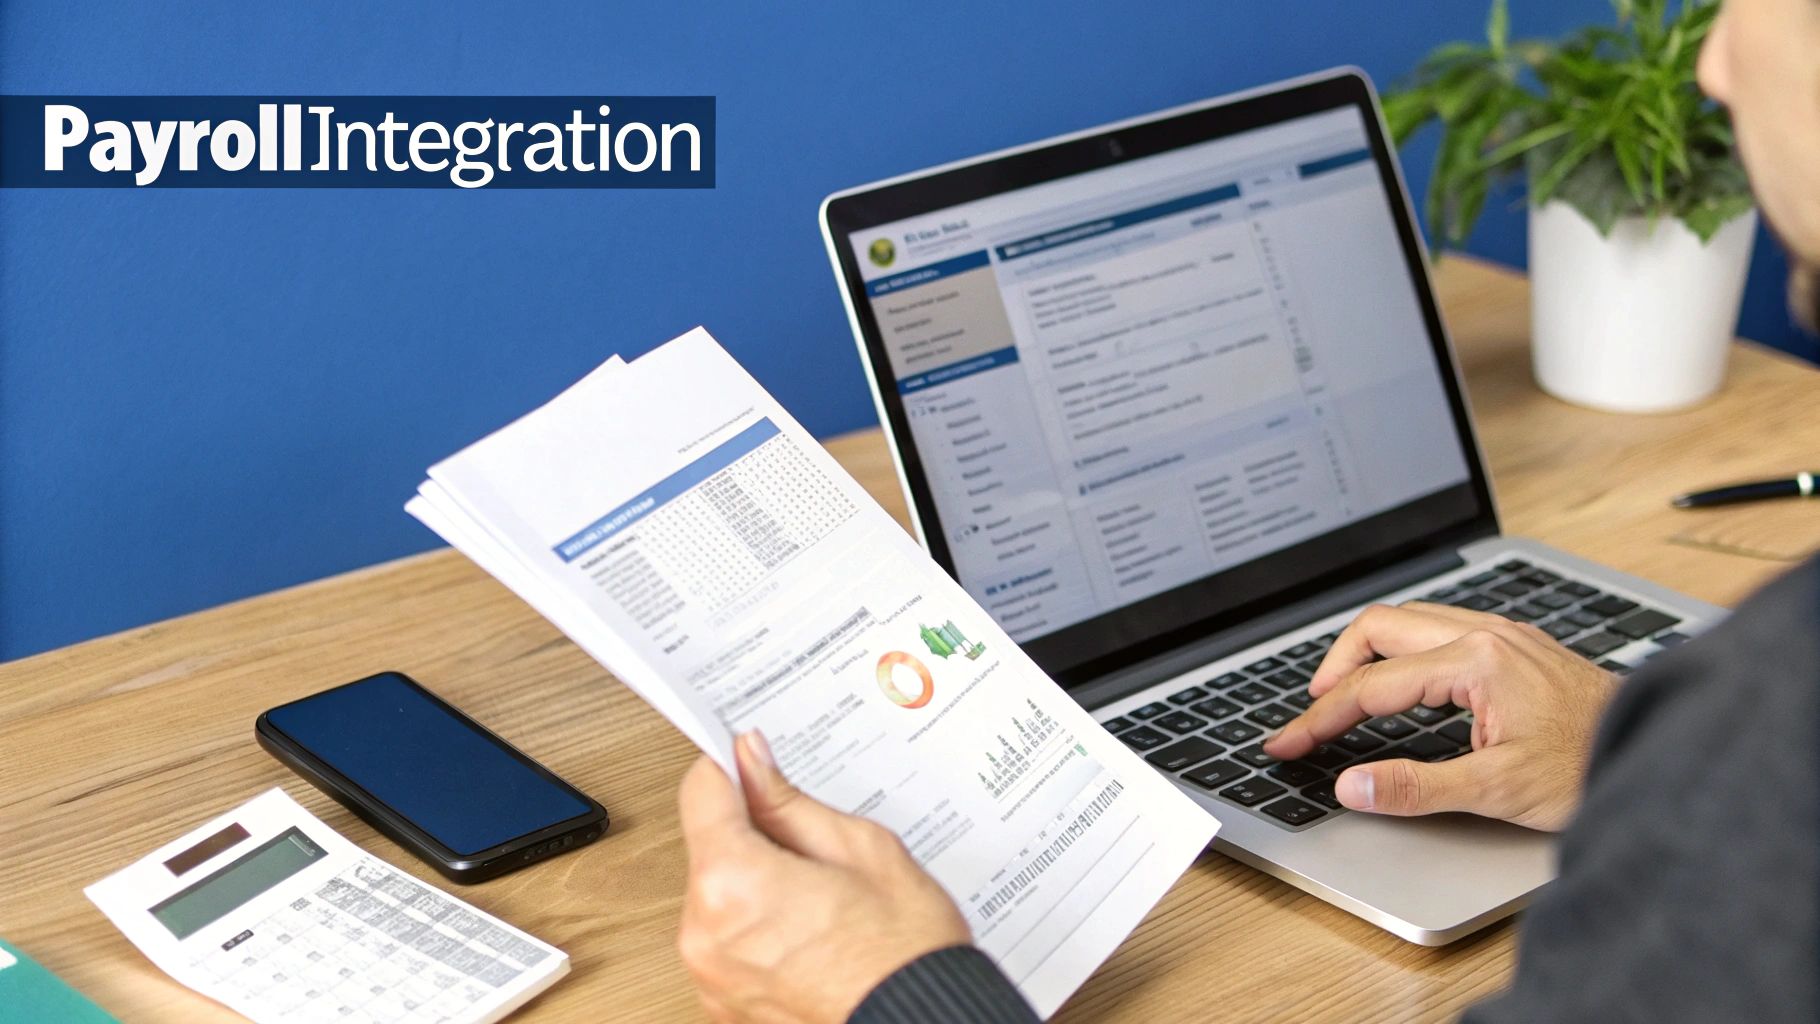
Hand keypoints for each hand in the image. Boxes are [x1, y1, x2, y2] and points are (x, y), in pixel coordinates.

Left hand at [676, 731, 969, 1022]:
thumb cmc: (903, 953)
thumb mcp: (859, 847)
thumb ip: (789, 801)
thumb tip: (752, 762)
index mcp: (734, 883)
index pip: (701, 791)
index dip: (730, 767)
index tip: (747, 759)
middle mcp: (706, 934)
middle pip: (708, 848)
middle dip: (751, 835)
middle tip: (814, 848)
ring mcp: (711, 976)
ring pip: (717, 897)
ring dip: (754, 886)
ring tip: (820, 901)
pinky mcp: (724, 1004)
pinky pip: (727, 943)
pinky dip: (756, 931)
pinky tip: (808, 934)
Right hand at [1262, 602, 1617, 830]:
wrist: (1660, 751)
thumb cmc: (1591, 767)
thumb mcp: (1499, 790)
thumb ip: (1416, 788)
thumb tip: (1351, 787)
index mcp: (1476, 660)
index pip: (1372, 685)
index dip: (1320, 718)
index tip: (1288, 744)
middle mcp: (1486, 633)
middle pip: (1378, 626)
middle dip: (1332, 668)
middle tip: (1311, 714)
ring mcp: (1502, 633)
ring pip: (1407, 619)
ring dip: (1366, 654)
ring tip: (1342, 695)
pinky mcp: (1515, 644)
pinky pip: (1437, 628)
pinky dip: (1401, 651)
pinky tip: (1400, 682)